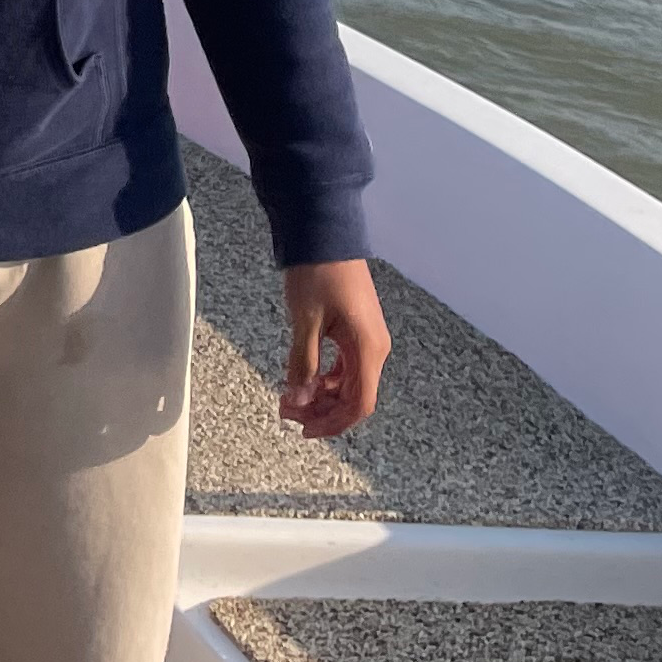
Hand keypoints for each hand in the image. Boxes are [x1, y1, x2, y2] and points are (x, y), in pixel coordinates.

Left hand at [280, 258, 388, 437]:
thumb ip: (303, 363)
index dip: (332, 423)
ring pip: (348, 382)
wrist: (323, 231)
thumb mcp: (305, 320)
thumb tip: (298, 400)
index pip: (358, 404)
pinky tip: (301, 377)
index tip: (304, 430)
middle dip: (321, 410)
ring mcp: (366, 338)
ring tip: (289, 396)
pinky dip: (323, 376)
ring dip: (320, 394)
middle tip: (287, 412)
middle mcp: (374, 347)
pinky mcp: (356, 329)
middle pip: (353, 397)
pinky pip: (344, 365)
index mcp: (368, 348)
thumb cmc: (317, 271)